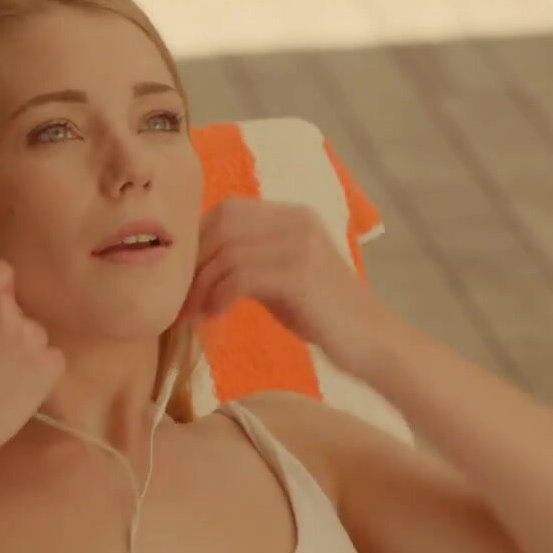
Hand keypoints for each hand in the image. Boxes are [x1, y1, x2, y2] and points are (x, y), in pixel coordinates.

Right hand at [0, 260, 64, 463]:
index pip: (1, 271)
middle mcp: (6, 305)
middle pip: (19, 307)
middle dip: (8, 326)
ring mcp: (32, 334)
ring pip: (35, 336)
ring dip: (24, 351)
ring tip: (0, 382)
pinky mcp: (51, 363)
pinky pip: (52, 360)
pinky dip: (40, 374)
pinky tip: (18, 392)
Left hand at [182, 197, 394, 373]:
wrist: (373, 342)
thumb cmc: (323, 315)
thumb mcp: (279, 277)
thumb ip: (246, 261)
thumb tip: (192, 265)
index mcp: (291, 215)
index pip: (226, 211)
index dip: (195, 241)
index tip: (179, 277)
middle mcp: (296, 220)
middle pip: (221, 225)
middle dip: (192, 263)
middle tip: (178, 299)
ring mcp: (300, 244)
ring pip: (227, 251)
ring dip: (201, 285)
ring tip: (193, 313)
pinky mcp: (301, 274)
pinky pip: (241, 276)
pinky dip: (219, 295)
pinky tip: (215, 315)